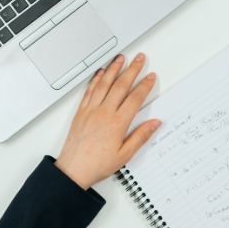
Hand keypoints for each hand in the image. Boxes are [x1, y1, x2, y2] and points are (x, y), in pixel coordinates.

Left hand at [55, 53, 160, 189]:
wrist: (73, 169)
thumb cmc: (97, 164)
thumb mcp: (125, 155)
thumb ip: (141, 137)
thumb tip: (154, 124)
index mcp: (117, 123)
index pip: (135, 98)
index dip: (144, 85)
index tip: (150, 77)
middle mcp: (104, 113)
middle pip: (121, 85)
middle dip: (132, 69)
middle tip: (139, 58)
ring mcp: (91, 110)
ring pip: (104, 84)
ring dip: (114, 68)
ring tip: (120, 58)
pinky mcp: (81, 112)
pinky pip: (90, 90)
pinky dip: (96, 79)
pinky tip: (101, 72)